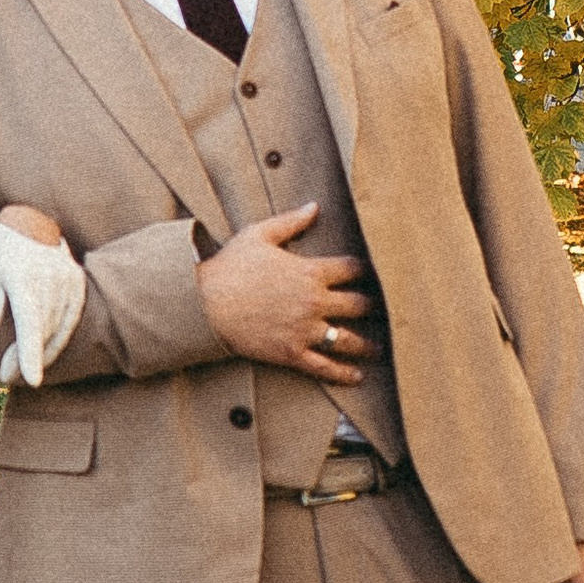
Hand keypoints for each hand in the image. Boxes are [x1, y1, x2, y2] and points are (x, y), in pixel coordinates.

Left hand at [0, 210, 86, 386]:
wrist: (29, 223)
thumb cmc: (1, 254)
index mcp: (24, 279)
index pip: (30, 325)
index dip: (30, 355)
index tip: (32, 381)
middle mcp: (51, 279)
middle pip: (42, 332)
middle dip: (24, 358)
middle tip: (6, 376)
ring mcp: (68, 280)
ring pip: (57, 329)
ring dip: (42, 352)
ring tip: (21, 367)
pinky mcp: (77, 283)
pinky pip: (70, 320)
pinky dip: (58, 339)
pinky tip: (44, 352)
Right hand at [196, 204, 379, 378]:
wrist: (204, 304)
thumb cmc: (229, 267)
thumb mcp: (259, 235)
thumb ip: (291, 221)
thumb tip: (314, 206)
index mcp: (310, 272)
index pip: (352, 269)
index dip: (363, 270)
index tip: (369, 274)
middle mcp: (314, 302)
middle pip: (357, 305)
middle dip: (370, 307)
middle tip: (379, 311)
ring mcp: (304, 330)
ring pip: (347, 339)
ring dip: (366, 344)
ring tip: (377, 348)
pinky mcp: (291, 353)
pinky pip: (324, 366)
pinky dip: (343, 373)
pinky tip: (356, 376)